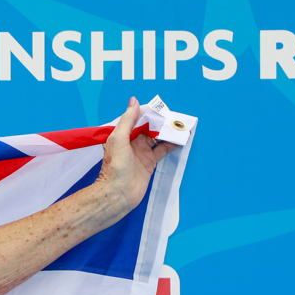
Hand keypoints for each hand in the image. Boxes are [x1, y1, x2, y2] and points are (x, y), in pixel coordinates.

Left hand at [96, 97, 177, 215]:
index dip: (148, 113)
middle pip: (149, 127)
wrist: (118, 193)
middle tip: (174, 116)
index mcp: (122, 136)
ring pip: (157, 137)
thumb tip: (134, 101)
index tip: (160, 107)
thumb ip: (127, 120)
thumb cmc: (114, 168)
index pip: (137, 119)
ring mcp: (142, 152)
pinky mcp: (150, 162)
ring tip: (180, 124)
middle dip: (160, 121)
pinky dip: (172, 143)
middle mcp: (132, 143)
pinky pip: (163, 149)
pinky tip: (180, 138)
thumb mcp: (118, 139)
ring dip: (168, 131)